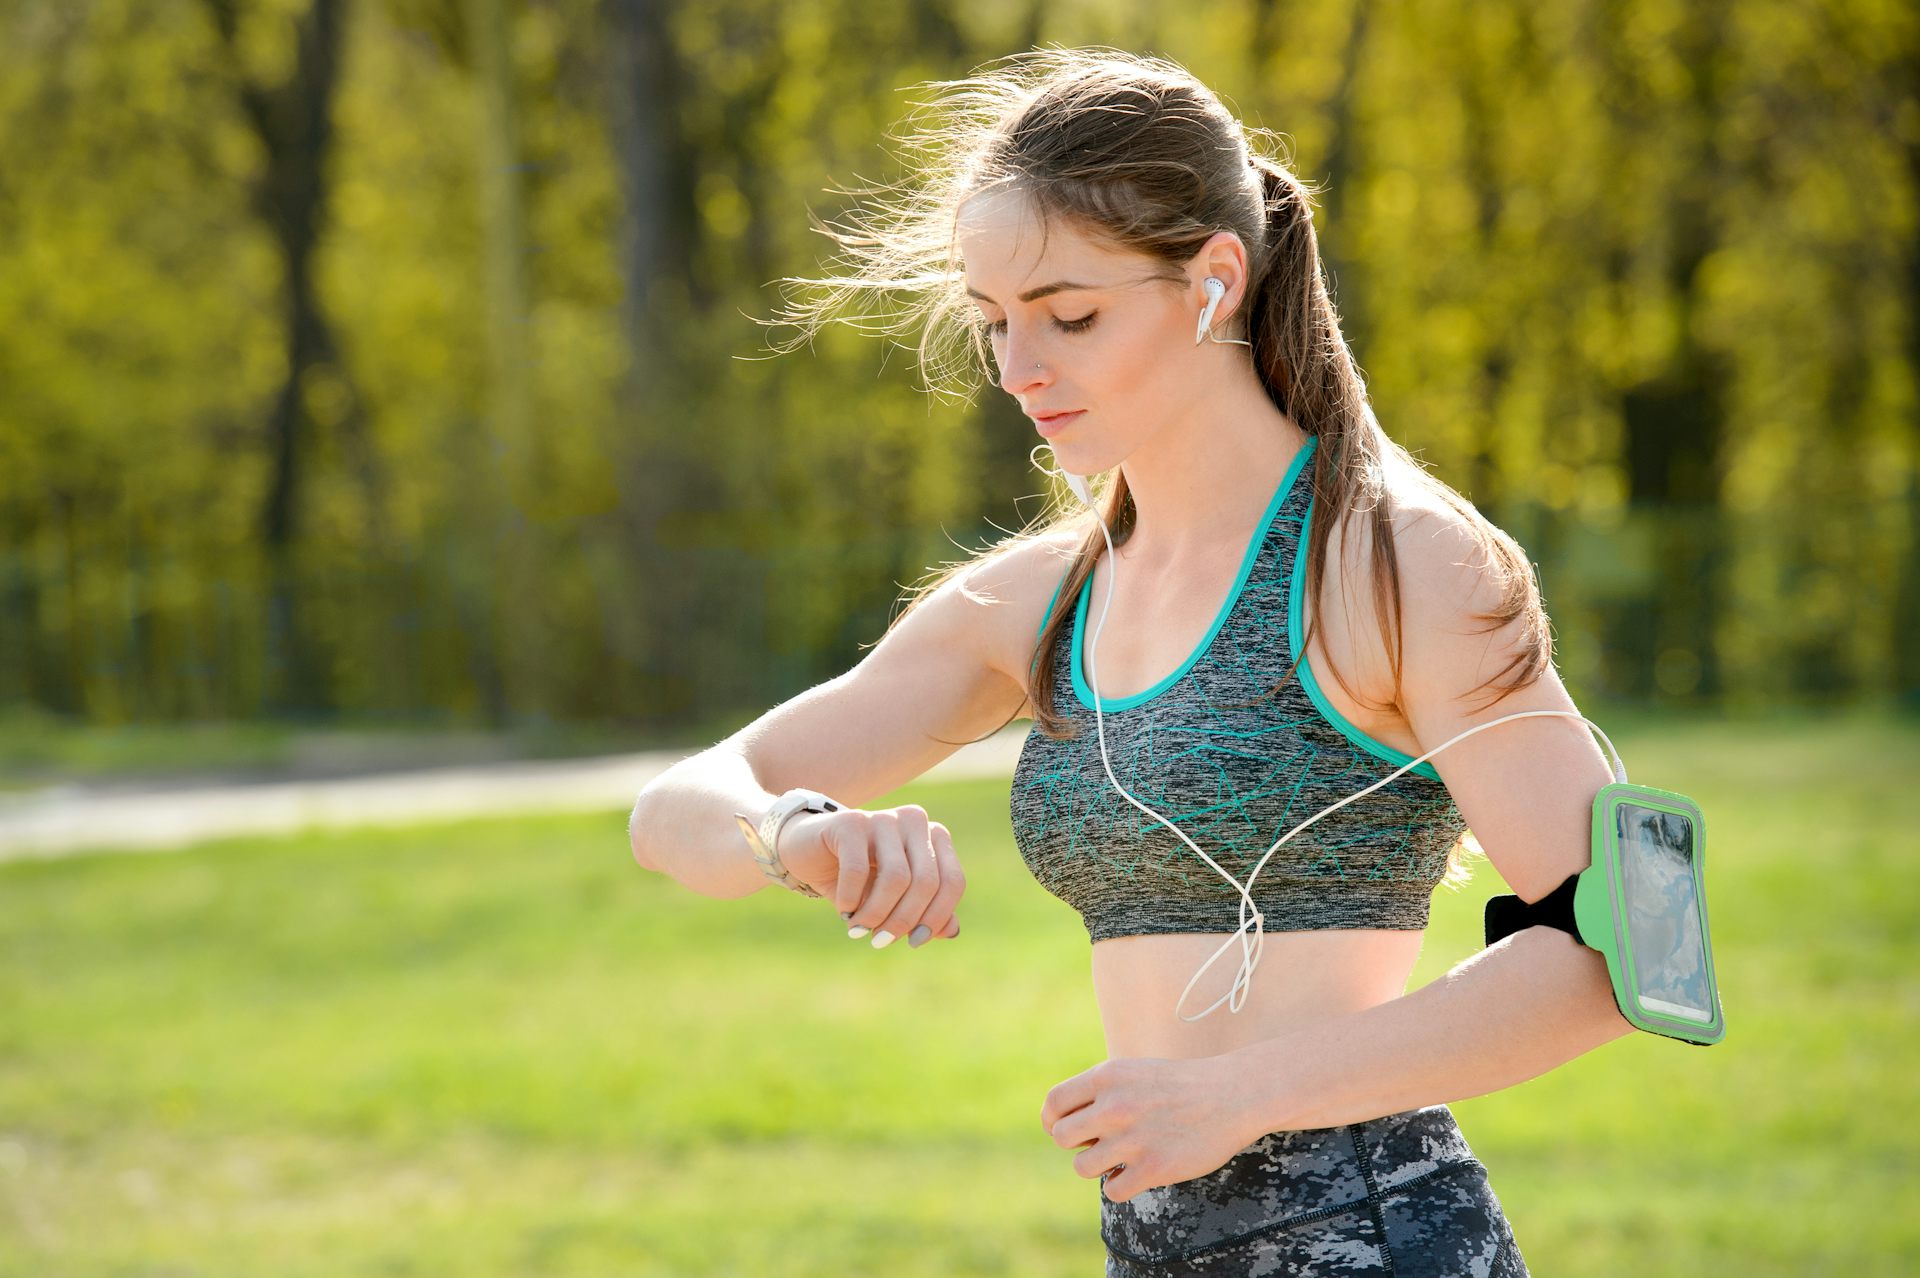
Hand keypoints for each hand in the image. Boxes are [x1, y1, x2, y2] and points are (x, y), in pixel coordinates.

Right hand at [778, 803, 961, 946]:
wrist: (806, 851)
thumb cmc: (857, 879)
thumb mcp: (892, 900)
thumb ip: (925, 912)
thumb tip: (952, 931)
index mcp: (933, 837)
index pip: (953, 881)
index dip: (937, 917)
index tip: (914, 943)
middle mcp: (914, 822)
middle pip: (926, 882)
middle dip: (904, 920)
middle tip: (879, 942)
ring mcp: (883, 818)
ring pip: (896, 878)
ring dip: (876, 914)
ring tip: (858, 930)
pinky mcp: (851, 820)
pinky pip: (858, 870)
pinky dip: (851, 899)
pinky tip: (844, 911)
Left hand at [1040, 1055, 1256, 1203]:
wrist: (1232, 1095)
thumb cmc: (1178, 1085)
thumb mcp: (1132, 1071)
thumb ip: (1097, 1091)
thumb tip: (1060, 1123)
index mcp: (1108, 1076)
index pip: (1054, 1103)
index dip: (1053, 1120)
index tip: (1063, 1128)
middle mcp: (1115, 1106)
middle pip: (1062, 1137)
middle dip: (1076, 1144)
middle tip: (1097, 1143)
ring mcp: (1134, 1138)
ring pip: (1082, 1167)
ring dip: (1097, 1166)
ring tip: (1119, 1158)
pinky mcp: (1154, 1168)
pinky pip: (1112, 1190)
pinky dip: (1120, 1186)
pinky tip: (1136, 1173)